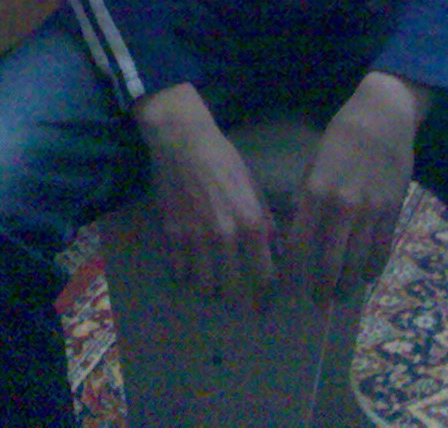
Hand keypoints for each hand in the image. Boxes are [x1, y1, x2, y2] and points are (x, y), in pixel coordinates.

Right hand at [133, 83, 275, 304]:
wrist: (183, 142)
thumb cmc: (223, 159)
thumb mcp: (252, 185)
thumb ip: (264, 219)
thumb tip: (275, 248)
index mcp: (250, 223)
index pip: (264, 276)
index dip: (267, 295)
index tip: (267, 303)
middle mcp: (224, 236)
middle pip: (233, 291)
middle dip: (239, 302)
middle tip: (242, 305)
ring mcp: (196, 239)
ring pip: (204, 287)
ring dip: (211, 291)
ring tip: (216, 289)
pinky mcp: (172, 236)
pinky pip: (180, 273)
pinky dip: (186, 276)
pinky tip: (191, 271)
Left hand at [288, 71, 432, 302]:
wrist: (384, 116)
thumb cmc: (343, 135)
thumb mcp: (315, 161)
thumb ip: (307, 195)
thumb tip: (296, 227)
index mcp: (316, 192)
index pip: (298, 244)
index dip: (292, 272)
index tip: (288, 288)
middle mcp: (342, 206)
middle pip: (329, 262)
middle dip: (321, 289)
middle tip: (317, 302)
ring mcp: (370, 211)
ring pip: (356, 263)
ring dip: (347, 286)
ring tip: (340, 296)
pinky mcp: (392, 211)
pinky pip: (382, 250)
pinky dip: (372, 269)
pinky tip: (365, 278)